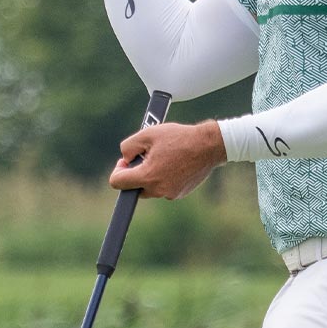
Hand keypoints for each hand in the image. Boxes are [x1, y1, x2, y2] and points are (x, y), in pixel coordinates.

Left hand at [110, 121, 226, 199]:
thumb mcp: (147, 134)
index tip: (126, 162)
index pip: (117, 182)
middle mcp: (158, 190)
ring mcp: (170, 194)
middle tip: (145, 157)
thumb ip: (127, 147)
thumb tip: (125, 160)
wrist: (209, 145)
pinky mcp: (180, 193)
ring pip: (150, 188)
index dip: (118, 170)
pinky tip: (174, 163)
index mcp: (147, 176)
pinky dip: (164, 178)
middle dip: (136, 174)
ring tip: (163, 157)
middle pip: (134, 188)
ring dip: (151, 176)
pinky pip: (164, 188)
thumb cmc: (179, 138)